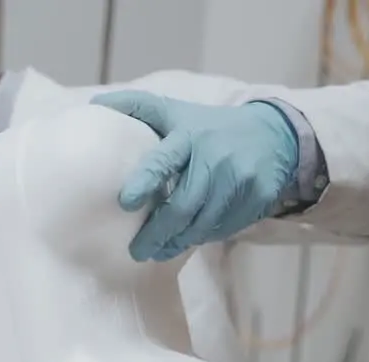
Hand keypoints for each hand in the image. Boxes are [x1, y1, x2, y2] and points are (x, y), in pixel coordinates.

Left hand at [90, 91, 299, 261]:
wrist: (273, 135)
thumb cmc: (209, 127)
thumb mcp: (176, 112)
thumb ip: (137, 108)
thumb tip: (95, 102)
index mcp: (190, 136)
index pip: (165, 160)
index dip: (146, 180)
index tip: (126, 202)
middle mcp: (216, 158)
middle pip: (184, 204)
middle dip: (158, 231)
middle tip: (136, 250)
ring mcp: (239, 179)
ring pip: (203, 222)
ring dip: (177, 241)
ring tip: (157, 252)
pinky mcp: (257, 197)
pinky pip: (224, 227)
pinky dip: (202, 237)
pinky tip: (186, 241)